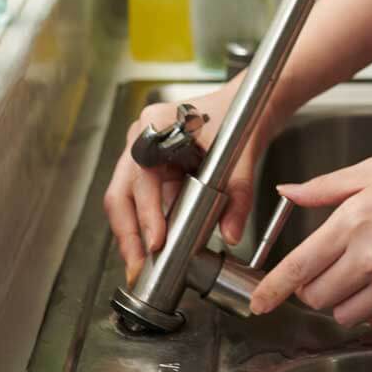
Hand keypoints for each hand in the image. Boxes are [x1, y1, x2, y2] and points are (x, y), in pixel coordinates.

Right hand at [102, 82, 269, 282]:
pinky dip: (147, 224)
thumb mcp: (243, 155)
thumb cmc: (242, 115)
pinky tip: (154, 248)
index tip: (156, 242)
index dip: (146, 212)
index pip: (142, 176)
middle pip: (122, 192)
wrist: (250, 104)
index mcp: (157, 125)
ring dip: (134, 233)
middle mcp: (143, 138)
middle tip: (138, 267)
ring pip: (127, 199)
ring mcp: (144, 153)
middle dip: (129, 234)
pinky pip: (143, 200)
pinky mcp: (153, 169)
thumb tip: (230, 233)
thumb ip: (238, 195)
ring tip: (142, 265)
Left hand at [246, 155, 371, 329]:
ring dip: (342, 298)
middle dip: (314, 284)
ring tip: (363, 270)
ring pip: (343, 314)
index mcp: (356, 222)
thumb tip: (287, 192)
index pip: (299, 266)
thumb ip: (326, 187)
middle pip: (316, 296)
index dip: (272, 289)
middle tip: (332, 263)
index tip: (258, 303)